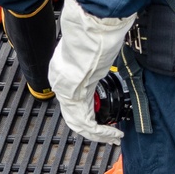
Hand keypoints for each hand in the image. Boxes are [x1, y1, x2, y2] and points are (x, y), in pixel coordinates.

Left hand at [48, 0, 134, 145]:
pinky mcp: (76, 101)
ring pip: (80, 124)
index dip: (84, 108)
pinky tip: (113, 134)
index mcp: (62, 72)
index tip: (97, 113)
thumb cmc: (90, 36)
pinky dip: (101, 133)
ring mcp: (67, 94)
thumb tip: (103, 39)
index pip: (71, 96)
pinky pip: (88, 125)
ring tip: (112, 137)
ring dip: (97, 134)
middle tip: (106, 133)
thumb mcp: (90, 44)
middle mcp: (61, 85)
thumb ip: (94, 48)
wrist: (86, 38)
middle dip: (91, 127)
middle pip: (74, 115)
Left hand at [54, 87, 123, 145]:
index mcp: (72, 117)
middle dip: (105, 139)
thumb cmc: (73, 88)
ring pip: (97, 135)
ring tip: (118, 137)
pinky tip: (117, 133)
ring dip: (109, 137)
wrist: (71, 86)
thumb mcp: (80, 97)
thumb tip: (93, 97)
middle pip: (92, 136)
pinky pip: (100, 130)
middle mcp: (75, 123)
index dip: (96, 134)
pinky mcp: (86, 123)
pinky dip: (110, 132)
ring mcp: (80, 124)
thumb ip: (87, 100)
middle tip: (114, 141)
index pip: (85, 129)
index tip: (104, 135)